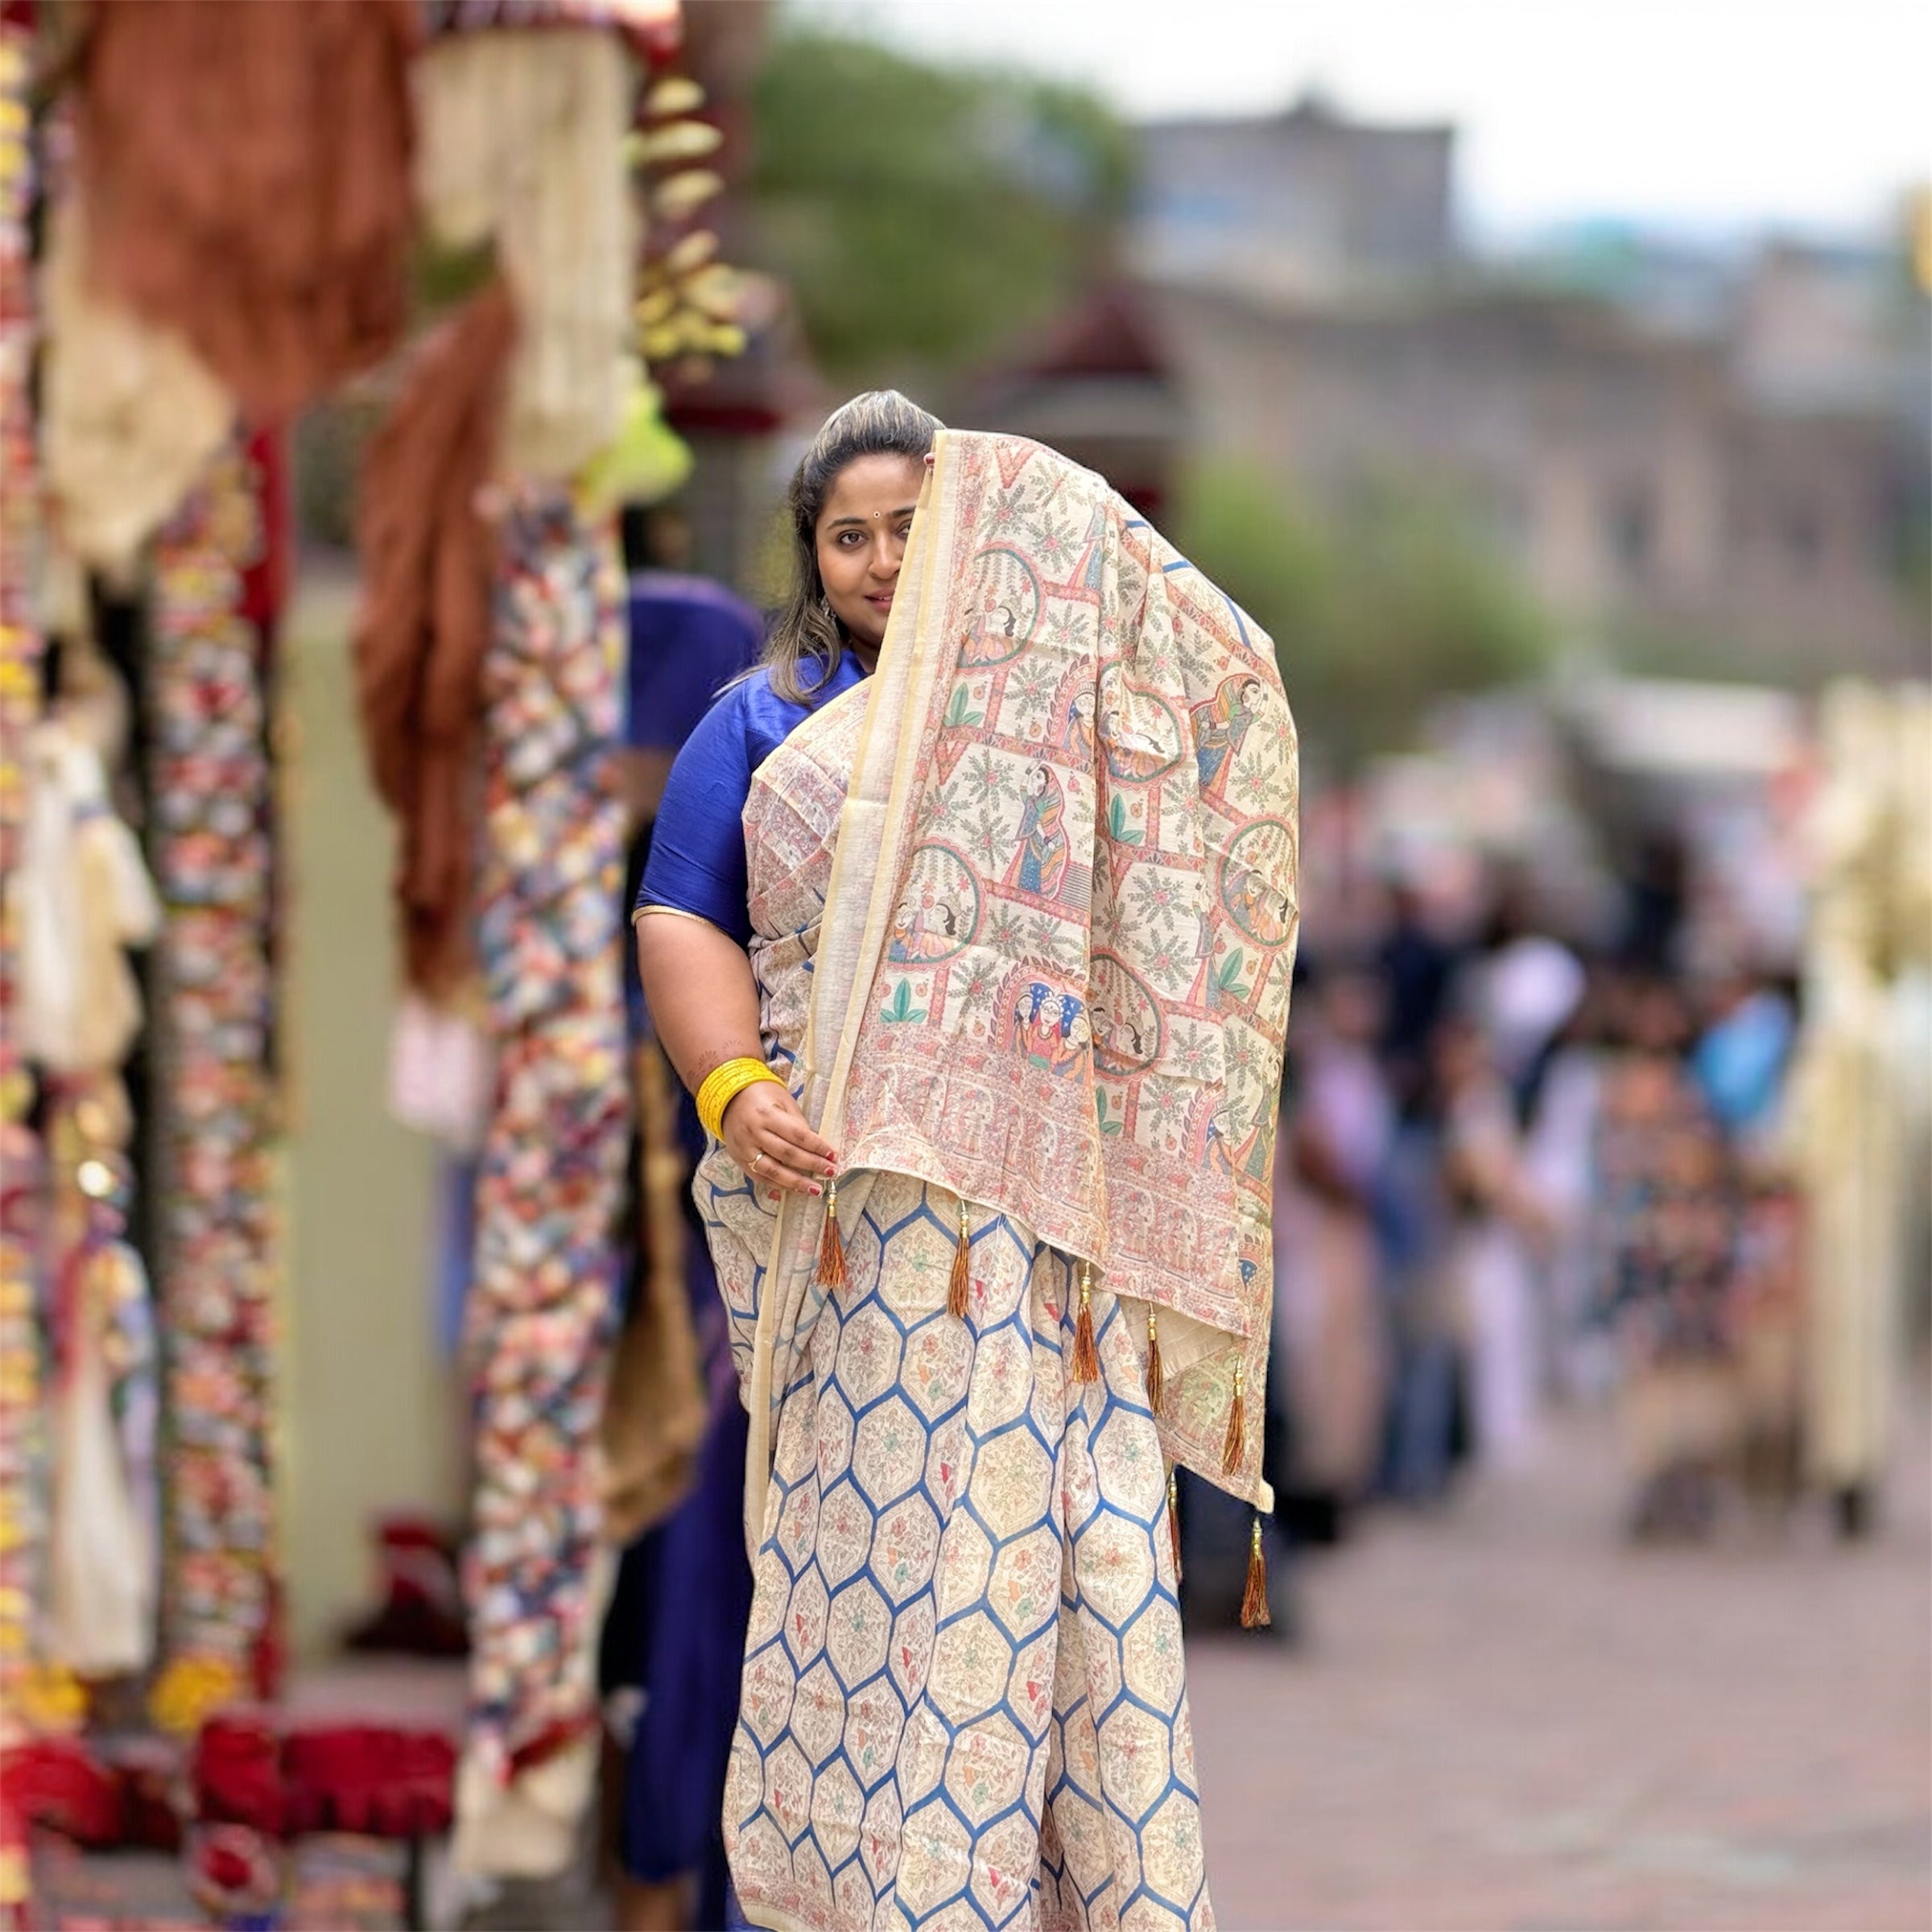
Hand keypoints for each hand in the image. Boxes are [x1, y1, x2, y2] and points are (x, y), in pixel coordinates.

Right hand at [722, 1080, 836, 1197]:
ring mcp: (745, 1149)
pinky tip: (795, 1188)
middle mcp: (754, 1133)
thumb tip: (815, 1146)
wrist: (728, 1098)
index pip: (797, 1135)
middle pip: (787, 1154)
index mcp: (766, 1115)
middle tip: (831, 1172)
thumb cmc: (761, 1095)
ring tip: (815, 1189)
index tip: (833, 1155)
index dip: (817, 1147)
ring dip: (797, 1183)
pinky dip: (779, 1185)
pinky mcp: (740, 1160)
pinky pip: (761, 1177)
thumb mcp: (783, 1100)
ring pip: (773, 1171)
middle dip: (812, 1165)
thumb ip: (797, 1123)